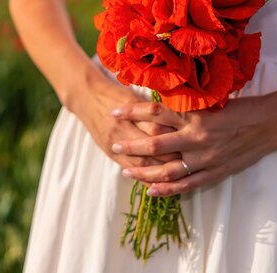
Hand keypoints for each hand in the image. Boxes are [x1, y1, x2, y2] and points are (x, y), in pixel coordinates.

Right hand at [67, 63, 181, 168]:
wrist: (86, 97)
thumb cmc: (114, 93)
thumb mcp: (133, 95)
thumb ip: (153, 109)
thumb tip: (178, 118)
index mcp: (131, 113)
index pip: (157, 130)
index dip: (174, 137)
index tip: (190, 142)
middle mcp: (122, 129)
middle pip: (151, 149)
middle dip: (171, 156)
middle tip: (189, 161)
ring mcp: (114, 142)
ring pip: (141, 162)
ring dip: (158, 170)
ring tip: (176, 173)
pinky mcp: (108, 151)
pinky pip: (129, 167)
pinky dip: (142, 176)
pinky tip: (155, 181)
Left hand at [111, 94, 276, 195]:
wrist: (269, 124)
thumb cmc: (239, 108)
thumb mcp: (210, 101)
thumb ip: (184, 106)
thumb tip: (155, 103)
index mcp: (194, 115)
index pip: (155, 112)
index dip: (132, 111)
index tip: (114, 111)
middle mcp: (196, 137)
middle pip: (155, 145)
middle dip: (132, 146)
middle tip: (114, 145)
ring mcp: (205, 158)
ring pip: (167, 170)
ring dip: (144, 173)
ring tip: (126, 173)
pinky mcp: (214, 173)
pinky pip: (186, 185)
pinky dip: (167, 190)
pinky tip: (150, 191)